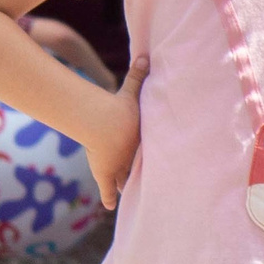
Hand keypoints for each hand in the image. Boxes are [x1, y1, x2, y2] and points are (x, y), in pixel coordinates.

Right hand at [83, 57, 147, 209]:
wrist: (106, 125)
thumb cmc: (121, 109)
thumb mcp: (131, 91)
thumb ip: (138, 75)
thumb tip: (145, 55)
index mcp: (140, 140)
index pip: (149, 150)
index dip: (152, 154)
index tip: (159, 157)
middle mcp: (133, 156)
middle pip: (139, 166)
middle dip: (143, 171)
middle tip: (150, 177)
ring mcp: (119, 167)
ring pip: (125, 180)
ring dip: (127, 184)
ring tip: (132, 192)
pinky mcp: (105, 174)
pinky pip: (108, 190)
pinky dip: (109, 197)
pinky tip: (110, 207)